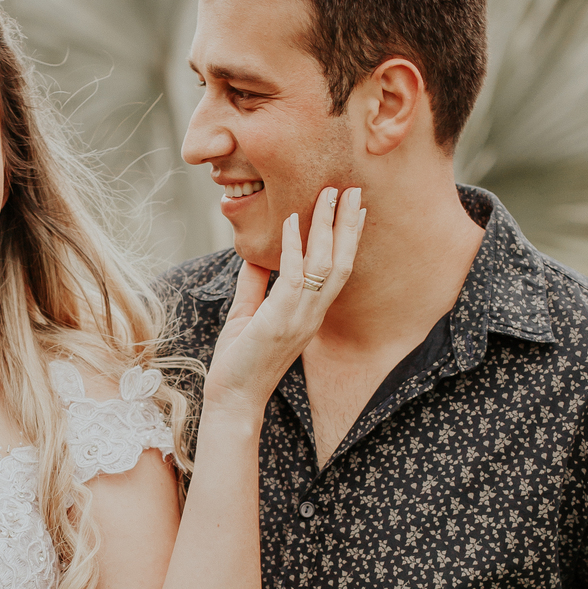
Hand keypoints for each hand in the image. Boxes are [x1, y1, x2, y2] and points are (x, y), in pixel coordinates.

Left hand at [205, 187, 363, 411]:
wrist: (232, 399)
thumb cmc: (240, 360)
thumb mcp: (249, 314)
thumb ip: (257, 284)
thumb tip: (259, 256)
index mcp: (310, 313)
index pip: (339, 270)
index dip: (349, 238)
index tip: (355, 208)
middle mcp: (312, 314)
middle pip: (342, 261)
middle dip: (347, 224)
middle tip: (352, 189)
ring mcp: (300, 318)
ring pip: (325, 264)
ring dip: (327, 226)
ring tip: (329, 194)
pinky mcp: (280, 320)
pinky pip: (292, 275)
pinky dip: (292, 246)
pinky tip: (291, 220)